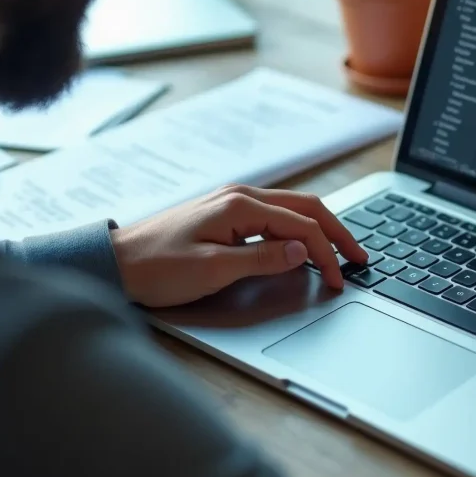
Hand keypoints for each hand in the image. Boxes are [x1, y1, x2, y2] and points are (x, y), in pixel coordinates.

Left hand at [110, 184, 367, 306]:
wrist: (114, 263)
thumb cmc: (156, 267)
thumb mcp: (212, 270)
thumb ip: (262, 259)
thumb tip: (303, 251)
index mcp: (239, 205)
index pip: (302, 226)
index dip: (327, 254)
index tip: (341, 280)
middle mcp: (240, 196)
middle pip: (306, 208)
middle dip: (337, 232)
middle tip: (361, 257)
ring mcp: (232, 203)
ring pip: (292, 209)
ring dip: (320, 229)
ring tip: (341, 250)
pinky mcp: (225, 215)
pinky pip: (274, 216)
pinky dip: (298, 229)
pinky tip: (305, 245)